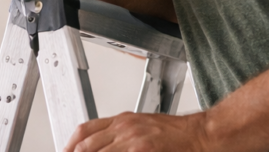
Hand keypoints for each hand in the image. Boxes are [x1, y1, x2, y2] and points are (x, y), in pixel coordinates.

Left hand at [64, 112, 210, 151]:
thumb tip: (103, 146)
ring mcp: (132, 140)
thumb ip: (122, 135)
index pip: (85, 130)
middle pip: (85, 144)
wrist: (202, 135)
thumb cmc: (178, 135)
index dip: (70, 144)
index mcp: (123, 120)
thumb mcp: (144, 127)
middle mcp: (124, 127)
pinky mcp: (142, 150)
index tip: (65, 151)